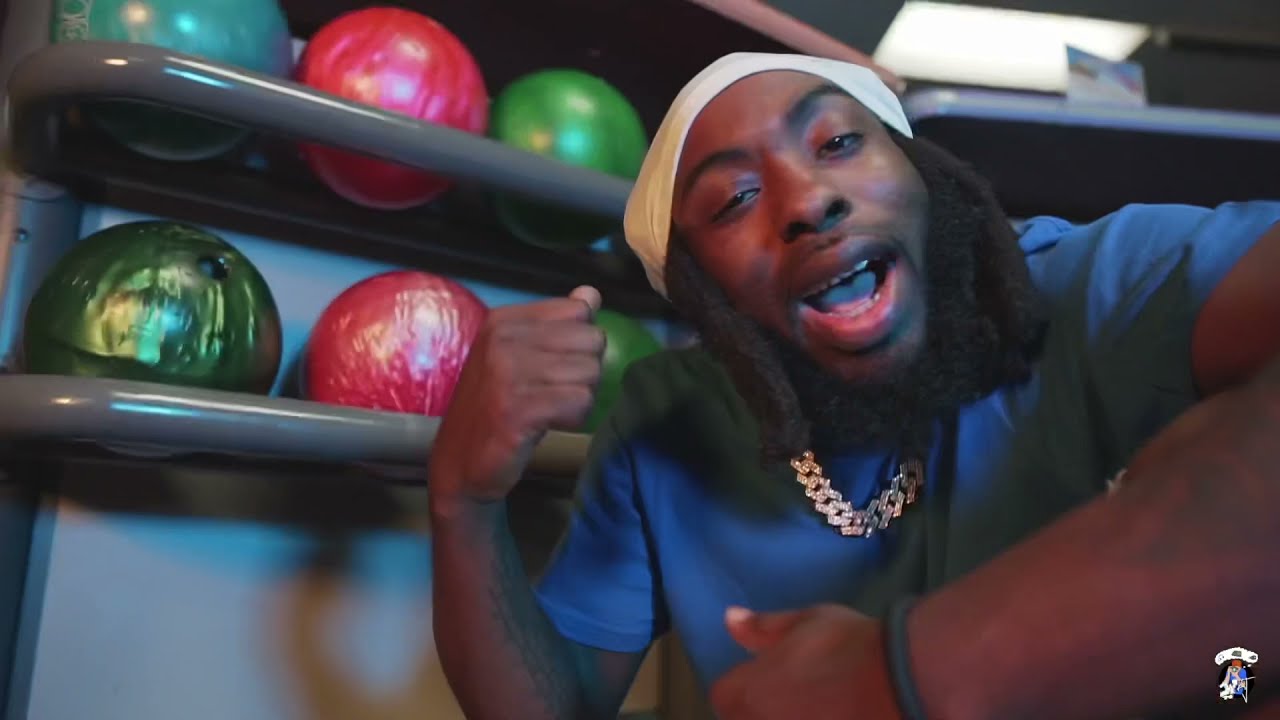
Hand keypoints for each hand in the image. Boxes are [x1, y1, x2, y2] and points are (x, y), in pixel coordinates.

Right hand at [428, 285, 604, 508]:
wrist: (459, 464)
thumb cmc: (494, 410)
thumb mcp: (519, 357)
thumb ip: (557, 324)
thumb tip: (591, 294)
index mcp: (504, 320)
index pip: (579, 312)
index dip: (578, 345)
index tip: (551, 367)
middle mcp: (503, 340)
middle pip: (591, 341)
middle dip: (584, 373)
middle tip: (552, 393)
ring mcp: (508, 373)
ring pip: (590, 373)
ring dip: (578, 398)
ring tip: (547, 410)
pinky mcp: (519, 409)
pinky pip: (580, 401)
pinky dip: (573, 418)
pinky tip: (547, 424)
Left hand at [710, 604, 902, 719]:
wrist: (903, 682)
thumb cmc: (850, 646)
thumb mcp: (805, 622)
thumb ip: (762, 628)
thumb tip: (730, 619)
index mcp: (745, 695)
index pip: (724, 696)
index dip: (746, 687)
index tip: (772, 679)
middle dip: (764, 711)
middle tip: (804, 696)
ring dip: (788, 717)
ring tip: (822, 707)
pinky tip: (837, 714)